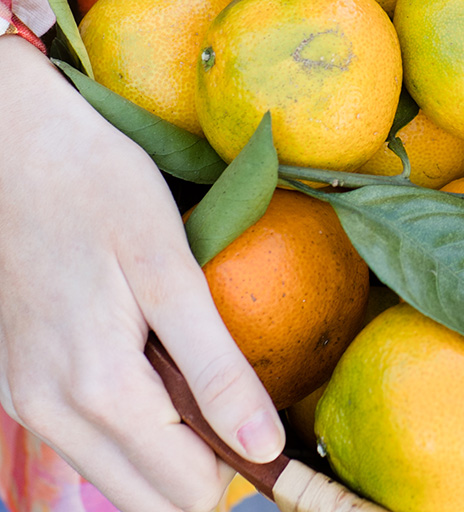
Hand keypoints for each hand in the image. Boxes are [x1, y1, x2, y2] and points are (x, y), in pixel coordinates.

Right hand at [0, 36, 284, 511]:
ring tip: (205, 383)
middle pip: (152, 496)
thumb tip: (263, 450)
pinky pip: (88, 439)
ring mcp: (28, 400)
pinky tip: (158, 369)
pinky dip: (133, 425)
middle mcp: (50, 412)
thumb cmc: (101, 188)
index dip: (244, 468)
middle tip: (244, 404)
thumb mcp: (172, 270)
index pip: (187, 489)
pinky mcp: (21, 382)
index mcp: (97, 390)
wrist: (15, 145)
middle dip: (208, 467)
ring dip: (171, 448)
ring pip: (117, 474)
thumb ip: (215, 368)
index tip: (278, 433)